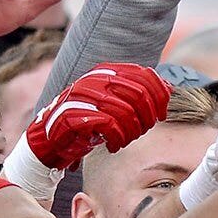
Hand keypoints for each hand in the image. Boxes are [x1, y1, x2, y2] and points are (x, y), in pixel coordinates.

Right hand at [22, 64, 170, 171]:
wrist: (49, 141)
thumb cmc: (86, 123)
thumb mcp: (113, 104)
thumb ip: (135, 94)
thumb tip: (169, 89)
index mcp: (106, 71)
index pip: (144, 75)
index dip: (160, 96)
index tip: (162, 114)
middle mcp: (95, 79)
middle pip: (139, 94)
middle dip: (148, 117)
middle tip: (142, 131)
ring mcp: (83, 95)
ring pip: (127, 112)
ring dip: (132, 132)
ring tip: (125, 140)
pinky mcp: (75, 114)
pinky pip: (110, 125)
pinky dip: (117, 139)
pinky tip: (113, 146)